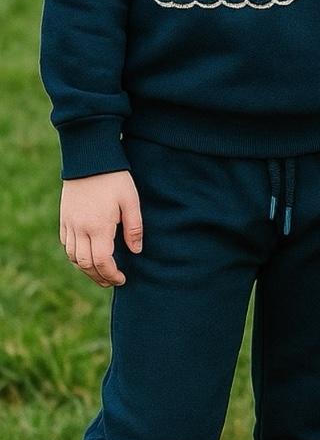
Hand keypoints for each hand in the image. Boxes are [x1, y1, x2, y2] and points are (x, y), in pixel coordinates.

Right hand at [59, 171, 143, 287]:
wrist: (88, 158)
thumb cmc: (114, 178)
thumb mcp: (131, 200)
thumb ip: (134, 227)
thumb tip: (136, 251)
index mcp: (98, 227)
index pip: (102, 262)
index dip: (112, 275)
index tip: (122, 279)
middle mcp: (80, 229)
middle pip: (85, 264)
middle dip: (98, 277)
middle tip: (111, 281)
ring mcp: (69, 223)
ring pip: (72, 257)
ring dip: (86, 269)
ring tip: (100, 273)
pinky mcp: (64, 217)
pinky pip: (66, 244)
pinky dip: (74, 256)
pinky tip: (86, 256)